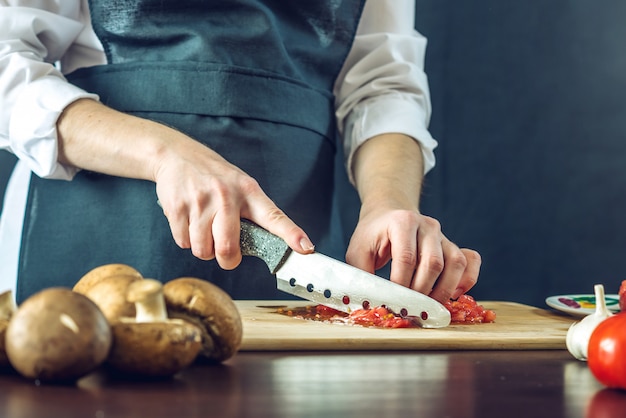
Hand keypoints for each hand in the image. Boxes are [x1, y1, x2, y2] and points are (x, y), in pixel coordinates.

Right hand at [154, 135, 314, 268]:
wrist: (176, 155)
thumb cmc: (214, 177)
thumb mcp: (240, 186)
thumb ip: (252, 214)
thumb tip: (264, 249)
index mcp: (249, 191)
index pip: (274, 216)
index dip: (291, 234)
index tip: (306, 247)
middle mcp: (226, 196)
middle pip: (228, 249)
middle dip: (227, 259)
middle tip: (226, 253)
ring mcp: (200, 202)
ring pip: (203, 250)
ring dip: (203, 248)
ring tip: (204, 229)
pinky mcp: (178, 207)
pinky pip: (183, 243)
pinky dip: (186, 240)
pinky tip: (189, 221)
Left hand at [347, 132, 479, 303]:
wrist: (388, 215)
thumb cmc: (372, 236)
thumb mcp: (358, 251)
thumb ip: (361, 274)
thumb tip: (369, 303)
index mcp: (403, 222)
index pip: (406, 257)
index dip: (401, 284)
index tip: (394, 302)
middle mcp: (428, 226)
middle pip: (433, 263)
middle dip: (421, 291)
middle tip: (410, 308)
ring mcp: (443, 236)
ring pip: (455, 264)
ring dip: (444, 291)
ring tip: (429, 307)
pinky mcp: (453, 246)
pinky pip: (470, 261)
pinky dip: (467, 280)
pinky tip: (454, 294)